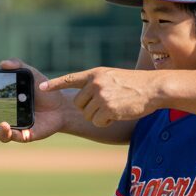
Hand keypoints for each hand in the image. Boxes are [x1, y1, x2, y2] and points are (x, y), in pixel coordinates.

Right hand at [0, 59, 66, 142]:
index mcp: (2, 105)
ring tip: (1, 124)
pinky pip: (16, 137)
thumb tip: (2, 63)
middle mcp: (5, 118)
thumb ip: (18, 66)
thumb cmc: (43, 90)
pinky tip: (9, 126)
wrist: (62, 103)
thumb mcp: (30, 74)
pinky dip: (11, 133)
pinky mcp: (26, 135)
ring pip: (1, 135)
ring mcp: (15, 128)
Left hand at [41, 67, 159, 126]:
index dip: (55, 84)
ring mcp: (101, 96)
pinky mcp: (108, 109)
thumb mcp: (112, 76)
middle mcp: (95, 83)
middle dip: (89, 108)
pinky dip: (106, 122)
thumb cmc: (135, 84)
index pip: (70, 78)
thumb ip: (97, 82)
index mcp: (95, 74)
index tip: (42, 88)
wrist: (153, 88)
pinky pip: (97, 122)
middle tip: (106, 105)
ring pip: (87, 114)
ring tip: (114, 108)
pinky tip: (117, 114)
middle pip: (78, 103)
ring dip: (99, 116)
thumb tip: (84, 92)